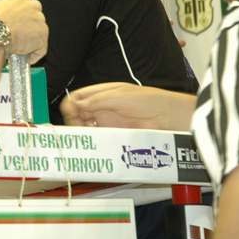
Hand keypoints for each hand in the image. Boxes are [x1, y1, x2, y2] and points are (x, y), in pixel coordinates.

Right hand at [0, 0, 46, 63]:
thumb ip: (7, 14)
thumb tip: (6, 23)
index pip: (28, 7)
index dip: (22, 19)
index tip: (17, 27)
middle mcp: (33, 6)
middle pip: (36, 19)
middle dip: (30, 29)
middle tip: (18, 38)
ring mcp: (40, 20)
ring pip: (39, 34)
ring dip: (31, 42)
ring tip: (18, 49)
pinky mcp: (43, 36)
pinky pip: (40, 49)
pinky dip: (33, 55)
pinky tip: (23, 57)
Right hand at [60, 82, 194, 130]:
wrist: (168, 117)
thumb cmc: (148, 100)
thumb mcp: (119, 95)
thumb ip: (96, 100)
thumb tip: (75, 104)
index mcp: (101, 93)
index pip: (77, 97)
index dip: (70, 105)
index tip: (69, 114)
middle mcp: (102, 108)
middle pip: (77, 114)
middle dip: (72, 121)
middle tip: (75, 129)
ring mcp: (108, 123)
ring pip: (85, 128)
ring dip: (80, 133)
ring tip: (80, 139)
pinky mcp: (114, 136)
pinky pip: (98, 140)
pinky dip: (91, 143)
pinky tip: (90, 145)